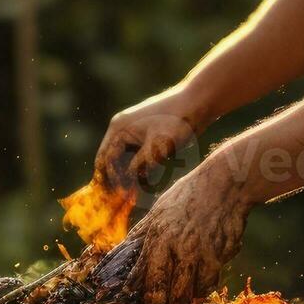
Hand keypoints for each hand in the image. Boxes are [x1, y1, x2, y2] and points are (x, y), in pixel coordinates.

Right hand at [94, 86, 208, 192]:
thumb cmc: (176, 121)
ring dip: (128, 177)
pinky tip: (145, 185)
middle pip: (112, 160)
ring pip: (125, 160)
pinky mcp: (147, 137)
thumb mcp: (157, 147)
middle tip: (120, 201)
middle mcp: (123, 130)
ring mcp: (135, 133)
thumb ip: (140, 165)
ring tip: (131, 197)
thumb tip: (126, 183)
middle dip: (116, 180)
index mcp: (119, 128)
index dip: (110, 179)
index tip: (119, 197)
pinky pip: (137, 157)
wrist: (198, 102)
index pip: (106, 159)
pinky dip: (139, 170)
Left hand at [126, 163, 249, 303]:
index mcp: (158, 237)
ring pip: (187, 295)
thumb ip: (140, 235)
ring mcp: (201, 255)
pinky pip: (209, 286)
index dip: (139, 292)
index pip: (143, 275)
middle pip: (163, 292)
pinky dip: (202, 291)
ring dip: (182, 302)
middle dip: (160, 303)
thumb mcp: (158, 212)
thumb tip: (119, 254)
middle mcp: (178, 248)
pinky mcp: (220, 258)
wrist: (225, 185)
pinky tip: (199, 287)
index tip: (140, 300)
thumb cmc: (188, 197)